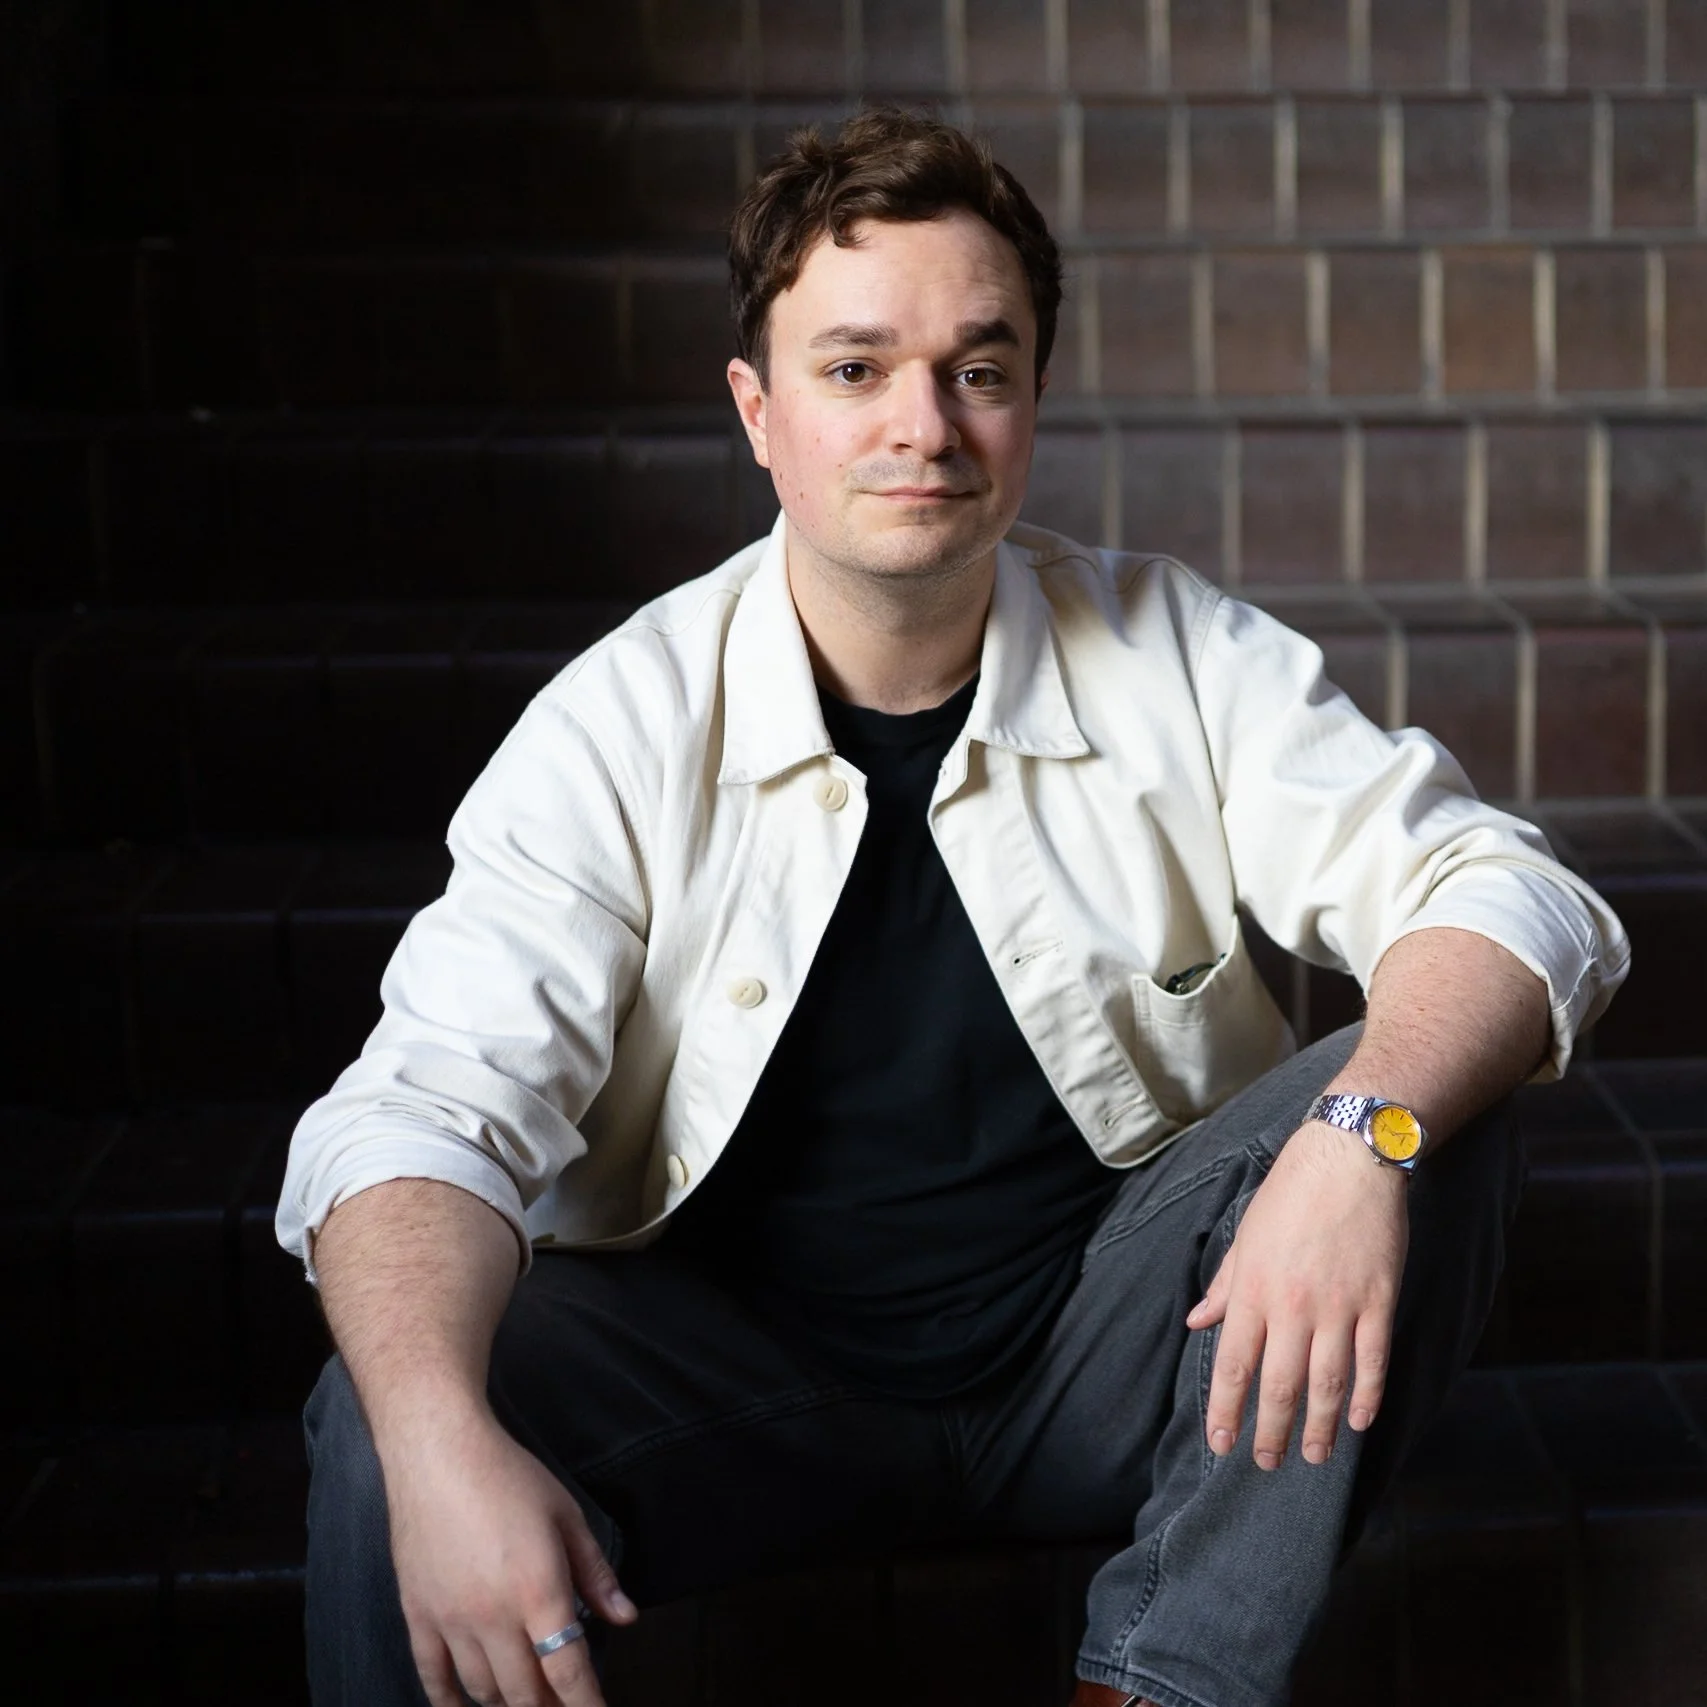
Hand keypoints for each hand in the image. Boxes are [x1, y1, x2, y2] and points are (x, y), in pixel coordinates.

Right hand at [382, 1405, 637, 1705]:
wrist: (439, 1453)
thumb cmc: (509, 1476)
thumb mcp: (566, 1515)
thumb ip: (595, 1573)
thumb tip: (625, 1617)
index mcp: (538, 1591)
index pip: (567, 1671)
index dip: (586, 1705)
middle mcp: (494, 1616)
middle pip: (525, 1693)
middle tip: (564, 1705)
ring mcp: (451, 1620)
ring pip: (483, 1690)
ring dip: (509, 1703)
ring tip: (527, 1699)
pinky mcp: (418, 1614)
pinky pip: (432, 1676)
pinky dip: (450, 1702)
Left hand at [1186, 1120, 1407, 1468]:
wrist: (1347, 1157)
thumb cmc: (1289, 1194)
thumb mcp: (1245, 1236)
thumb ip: (1224, 1286)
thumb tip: (1198, 1323)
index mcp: (1252, 1289)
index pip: (1234, 1364)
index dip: (1227, 1410)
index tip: (1221, 1443)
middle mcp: (1291, 1305)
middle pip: (1278, 1385)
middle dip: (1270, 1431)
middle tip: (1267, 1462)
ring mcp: (1337, 1306)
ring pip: (1327, 1384)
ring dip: (1321, 1427)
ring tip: (1316, 1456)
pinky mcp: (1378, 1301)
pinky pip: (1372, 1361)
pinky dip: (1368, 1397)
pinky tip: (1361, 1422)